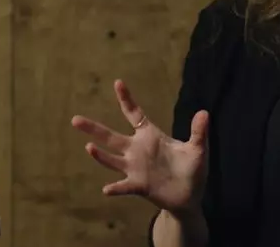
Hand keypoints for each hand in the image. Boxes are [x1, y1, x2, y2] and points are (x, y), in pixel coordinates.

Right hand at [70, 79, 208, 214]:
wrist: (189, 197)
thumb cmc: (192, 170)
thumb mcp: (198, 150)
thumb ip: (198, 132)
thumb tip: (204, 112)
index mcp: (150, 136)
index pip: (134, 114)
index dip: (126, 99)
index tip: (118, 82)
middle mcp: (137, 150)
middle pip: (110, 137)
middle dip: (93, 128)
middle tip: (75, 119)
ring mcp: (135, 168)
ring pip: (112, 159)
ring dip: (100, 155)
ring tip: (89, 147)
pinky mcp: (138, 186)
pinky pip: (124, 186)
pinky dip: (116, 188)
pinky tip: (107, 189)